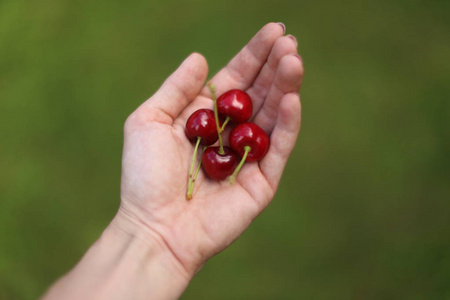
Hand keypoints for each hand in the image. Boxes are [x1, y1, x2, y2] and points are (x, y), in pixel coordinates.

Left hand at [118, 23, 302, 277]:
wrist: (154, 227)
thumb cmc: (144, 176)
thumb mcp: (149, 121)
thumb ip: (176, 89)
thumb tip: (201, 57)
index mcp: (206, 118)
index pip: (236, 80)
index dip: (254, 55)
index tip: (274, 30)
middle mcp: (231, 134)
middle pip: (259, 93)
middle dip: (274, 66)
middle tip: (289, 41)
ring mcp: (249, 158)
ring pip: (273, 116)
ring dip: (285, 87)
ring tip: (293, 60)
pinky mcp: (262, 182)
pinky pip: (279, 148)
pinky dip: (287, 124)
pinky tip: (291, 98)